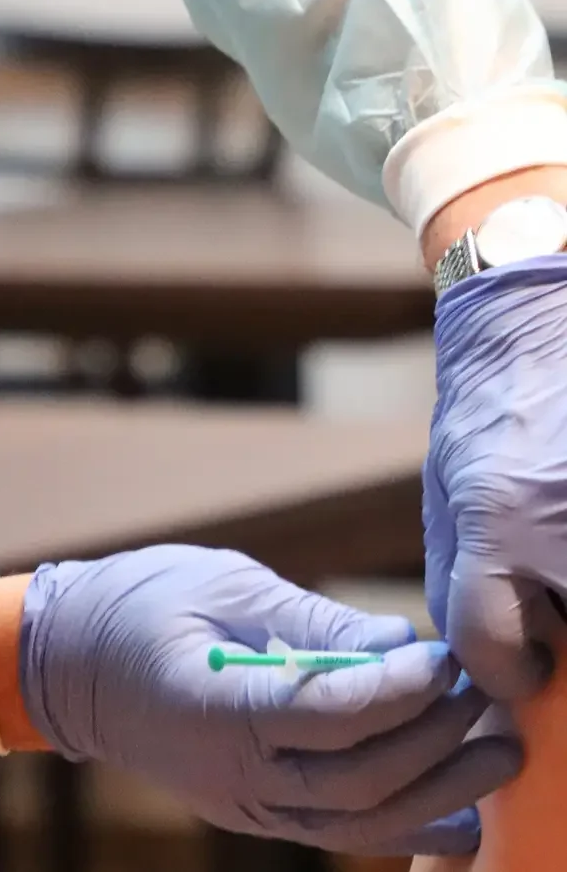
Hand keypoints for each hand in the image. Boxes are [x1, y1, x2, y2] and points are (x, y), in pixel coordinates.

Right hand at [19, 546, 519, 855]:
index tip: (442, 655)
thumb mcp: (220, 584)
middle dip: (432, 741)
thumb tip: (397, 640)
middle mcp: (229, 772)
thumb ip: (309, 621)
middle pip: (355, 781)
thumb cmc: (137, 603)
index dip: (397, 689)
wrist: (65, 661)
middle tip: (481, 695)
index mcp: (213, 705)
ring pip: (353, 824)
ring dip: (433, 794)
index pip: (329, 716)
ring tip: (494, 758)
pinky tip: (451, 815)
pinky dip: (395, 825)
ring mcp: (237, 802)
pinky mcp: (246, 808)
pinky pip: (331, 830)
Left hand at [426, 255, 566, 698]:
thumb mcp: (447, 491)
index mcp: (502, 517)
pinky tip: (564, 521)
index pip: (495, 649)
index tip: (518, 665)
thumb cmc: (490, 409)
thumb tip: (485, 662)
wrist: (544, 329)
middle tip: (551, 609)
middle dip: (565, 647)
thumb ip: (459, 580)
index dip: (500, 671)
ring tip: (553, 542)